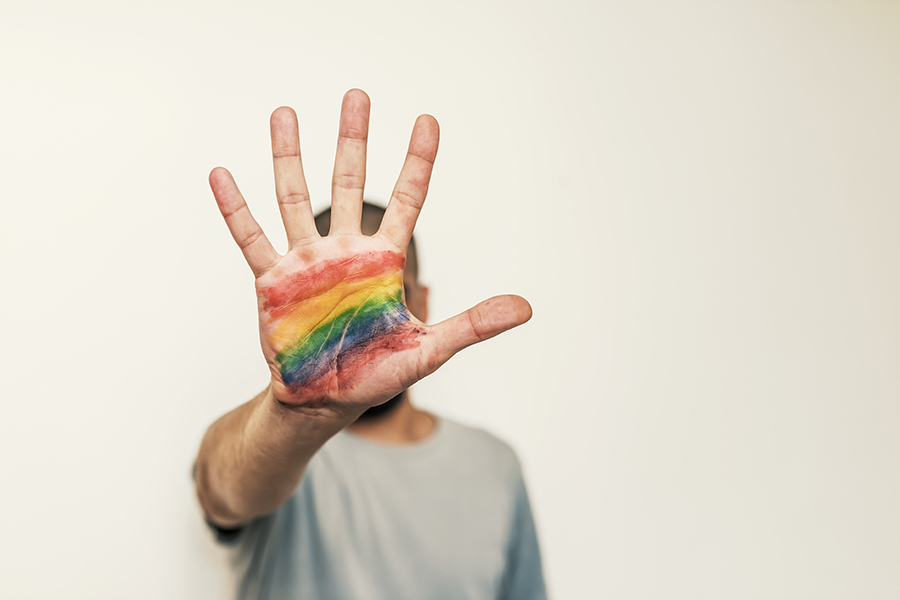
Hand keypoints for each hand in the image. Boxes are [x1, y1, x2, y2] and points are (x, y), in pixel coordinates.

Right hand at [209, 90, 531, 413]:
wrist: (323, 401)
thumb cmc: (375, 373)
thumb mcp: (429, 349)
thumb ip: (473, 325)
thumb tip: (525, 308)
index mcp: (384, 261)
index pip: (408, 200)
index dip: (418, 162)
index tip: (428, 121)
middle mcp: (345, 252)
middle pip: (351, 183)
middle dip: (353, 140)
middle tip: (357, 95)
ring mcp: (306, 263)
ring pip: (295, 198)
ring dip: (290, 156)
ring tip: (284, 113)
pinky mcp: (272, 282)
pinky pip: (250, 238)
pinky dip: (235, 208)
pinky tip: (222, 173)